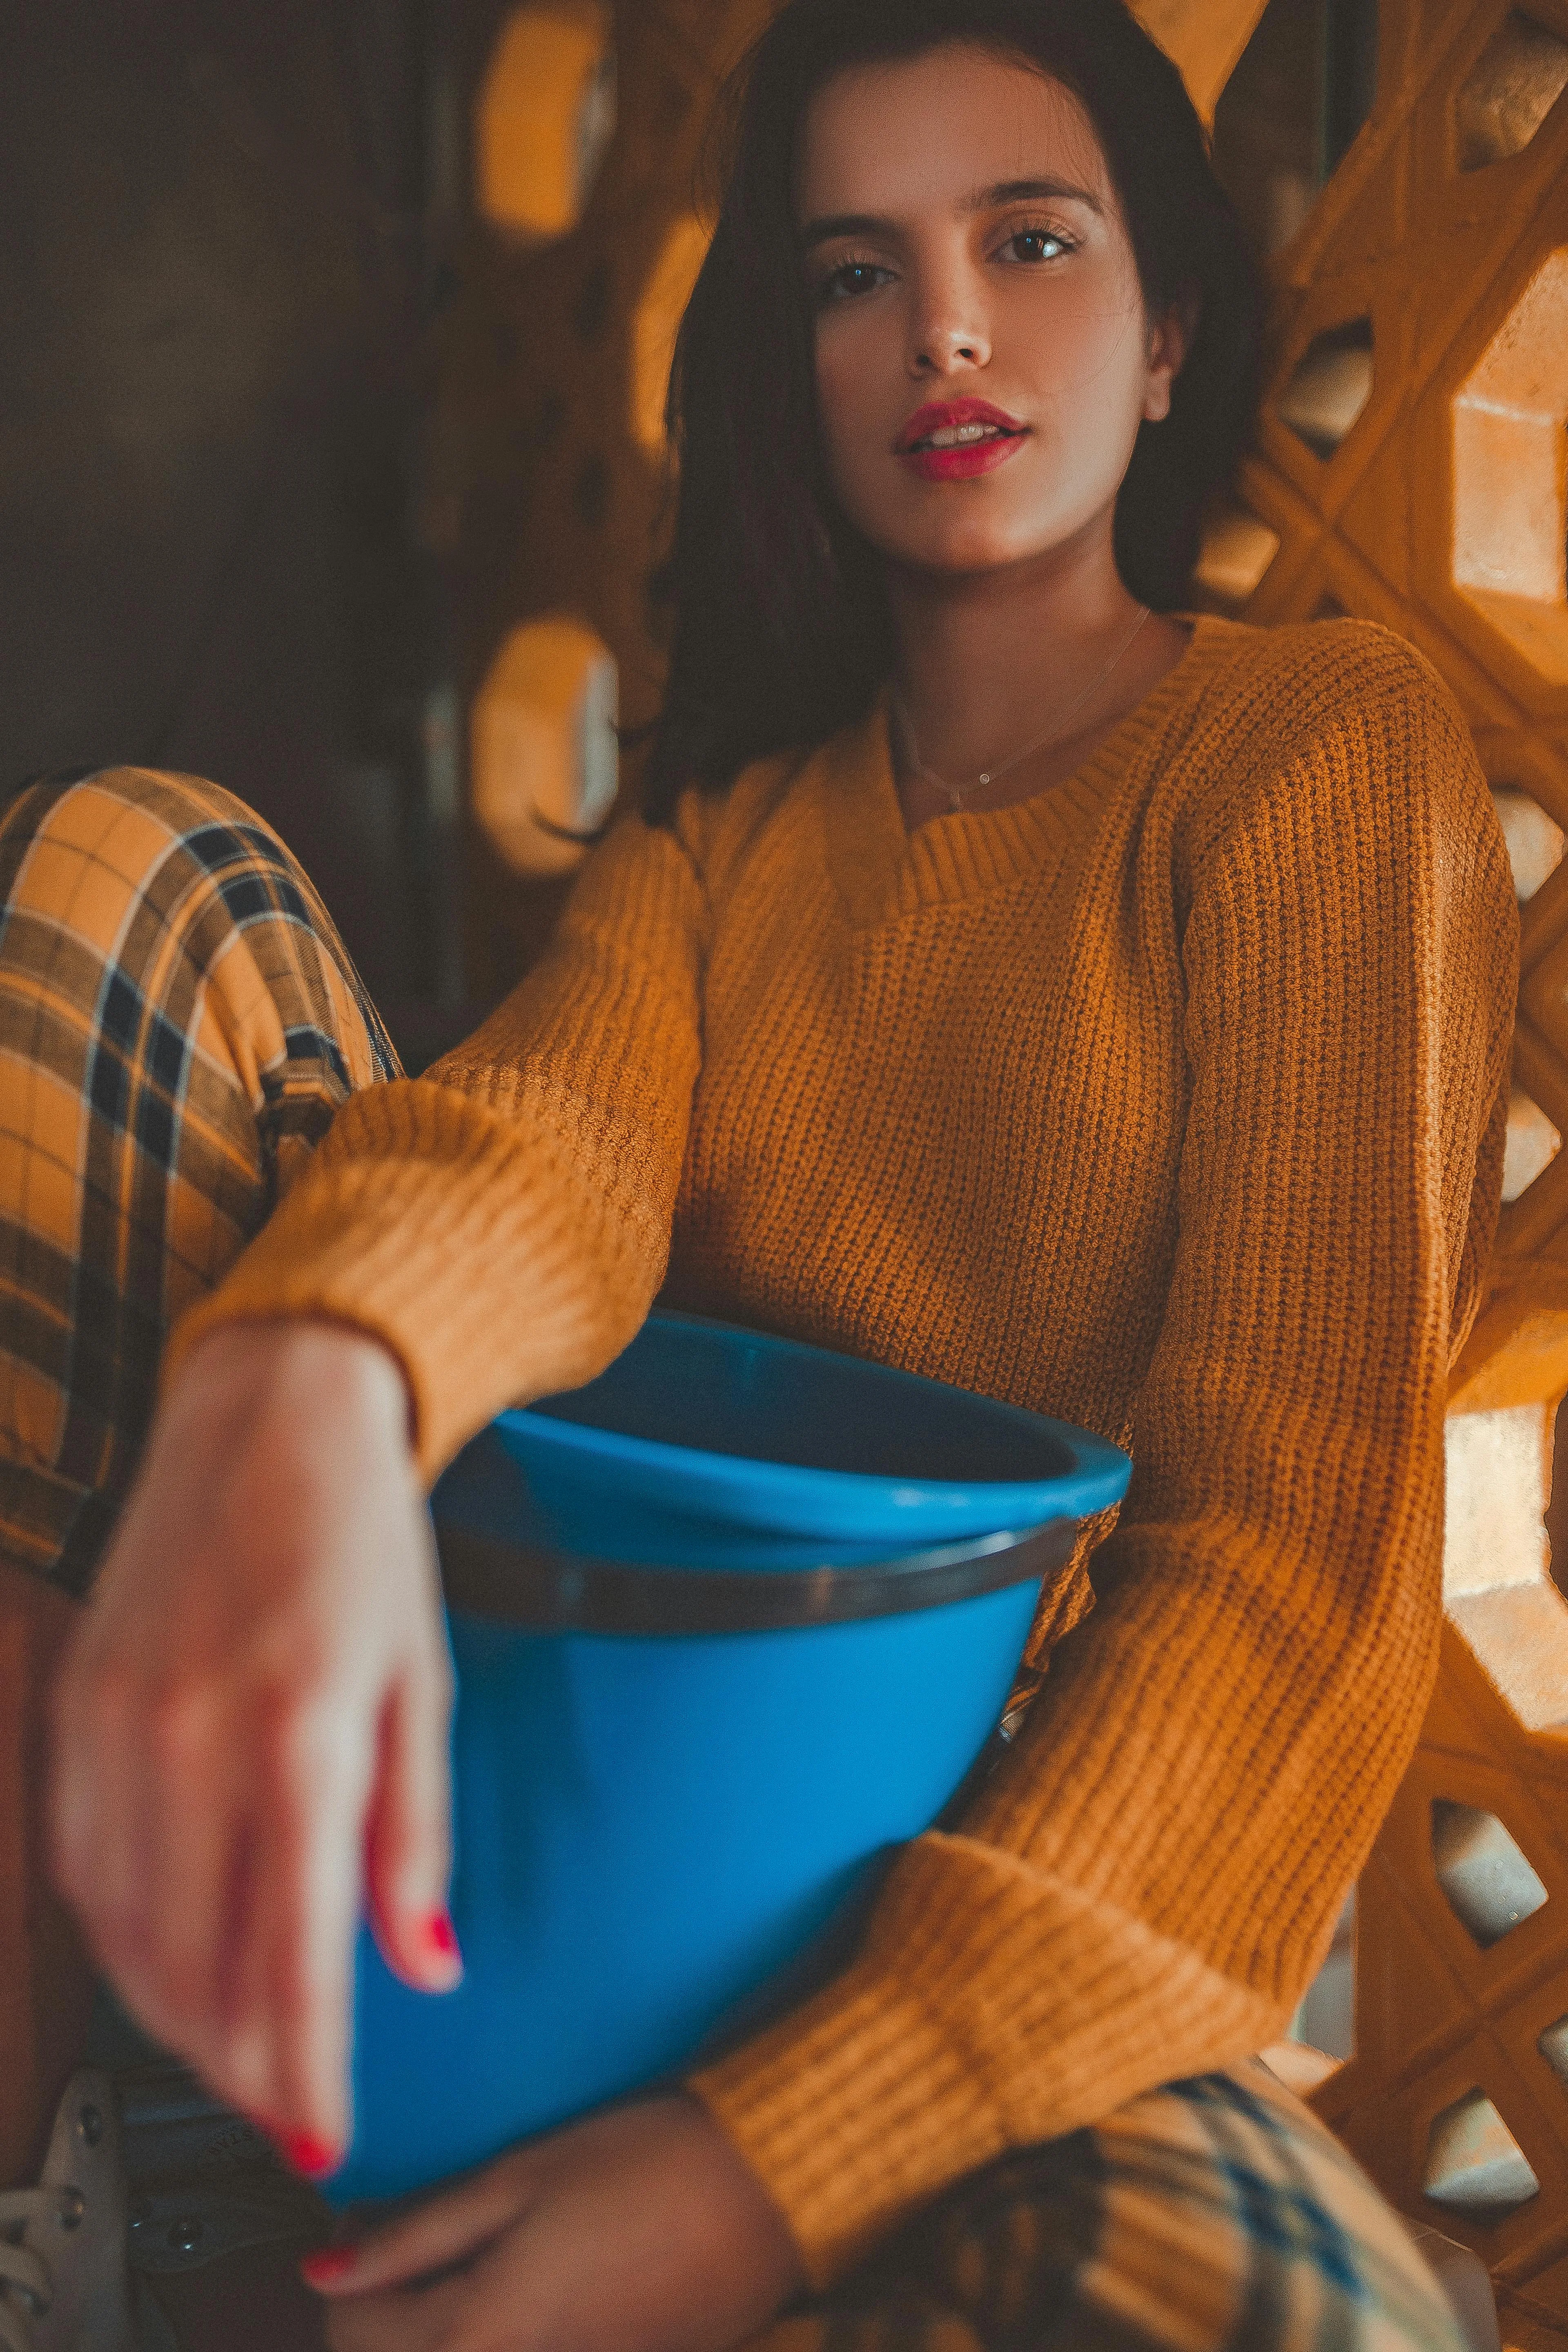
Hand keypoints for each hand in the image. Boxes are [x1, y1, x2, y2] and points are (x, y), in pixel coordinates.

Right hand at [48, 1321, 458, 2172]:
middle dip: (241, 2062)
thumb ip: (416, 1840)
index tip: (323, 2134)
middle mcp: (194, 1739)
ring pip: (128, 1933)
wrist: (270, 1416)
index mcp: (300, 1736)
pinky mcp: (78, 1706)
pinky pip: (86, 1863)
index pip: (292, 1958)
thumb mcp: (422, 1686)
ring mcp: (119, 1724)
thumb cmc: (360, 1539)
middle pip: (196, 1967)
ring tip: (233, 2051)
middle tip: (284, 2105)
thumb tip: (425, 1965)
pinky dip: (125, 1934)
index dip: (305, 2070)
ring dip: (177, 2015)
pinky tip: (167, 1957)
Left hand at [304, 2094, 806, 2351]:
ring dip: (438, 2330)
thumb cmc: (645, 2163)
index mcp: (480, 2332)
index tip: (363, 2214)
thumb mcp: (520, 2177)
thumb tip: (324, 2269)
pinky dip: (497, 2334)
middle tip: (400, 2239)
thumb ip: (417, 2234)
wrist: (768, 2189)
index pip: (357, 2336)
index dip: (345, 2275)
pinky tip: (518, 2285)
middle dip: (381, 2316)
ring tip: (457, 2262)